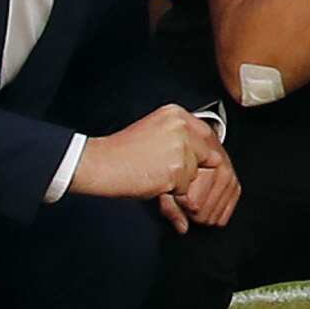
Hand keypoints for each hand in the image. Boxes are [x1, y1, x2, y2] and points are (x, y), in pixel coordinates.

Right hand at [68, 104, 221, 199]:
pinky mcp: (176, 168)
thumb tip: (208, 157)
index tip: (204, 167)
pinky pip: (186, 188)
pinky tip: (154, 184)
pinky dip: (174, 194)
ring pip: (198, 173)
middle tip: (182, 181)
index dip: (206, 155)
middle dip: (200, 171)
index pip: (207, 135)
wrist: (100, 164)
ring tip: (158, 178)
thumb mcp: (155, 135)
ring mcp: (180, 146)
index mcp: (176, 114)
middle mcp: (182, 126)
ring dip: (182, 183)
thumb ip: (181, 140)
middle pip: (209, 153)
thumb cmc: (121, 152)